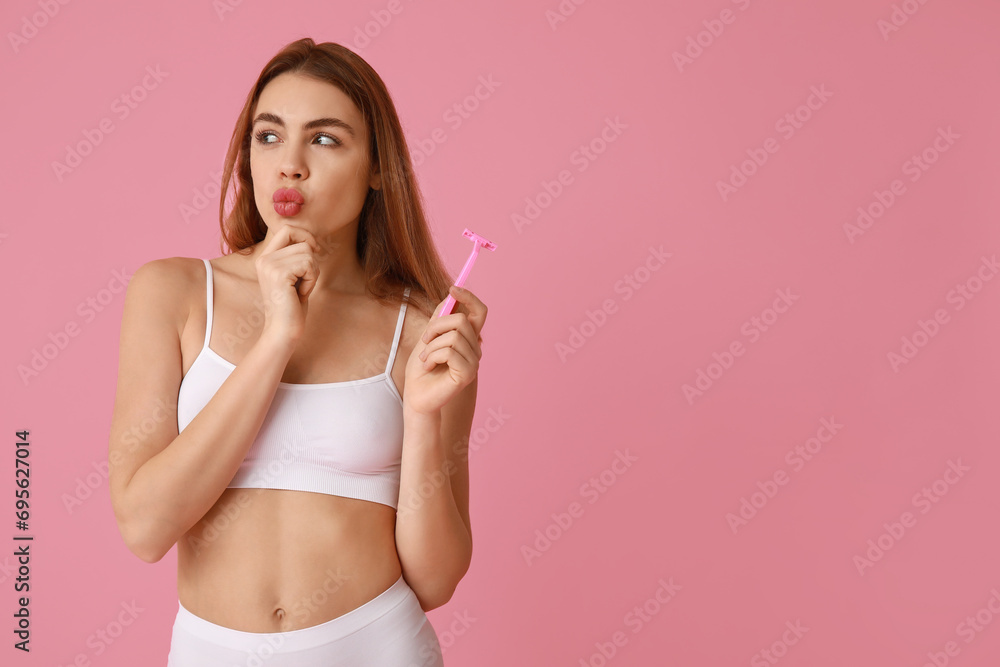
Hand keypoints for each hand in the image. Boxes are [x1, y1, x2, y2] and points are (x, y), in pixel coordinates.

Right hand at [252, 224, 321, 343]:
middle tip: (308, 275)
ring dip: (313, 272)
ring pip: (307, 252)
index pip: (287, 229)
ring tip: (302, 288)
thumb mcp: (294, 275)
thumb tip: (312, 239)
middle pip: (300, 239)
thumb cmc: (292, 305)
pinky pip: (309, 265)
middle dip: (311, 256)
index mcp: (265, 257)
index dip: (305, 237)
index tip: (315, 251)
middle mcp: (264, 259)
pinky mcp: (280, 274)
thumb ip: (296, 256)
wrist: (283, 330)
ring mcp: (270, 266)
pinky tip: (301, 293)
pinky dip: (312, 280)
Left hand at [403, 285, 486, 414]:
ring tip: (426, 359)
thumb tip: (450, 295)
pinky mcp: (467, 374)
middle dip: (437, 326)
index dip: (469, 297)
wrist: (416, 396)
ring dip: (431, 346)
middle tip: (425, 340)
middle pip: (462, 320)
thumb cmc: (422, 368)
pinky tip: (429, 367)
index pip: (479, 312)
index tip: (453, 288)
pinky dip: (432, 357)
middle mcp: (475, 349)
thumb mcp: (429, 337)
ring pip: (454, 336)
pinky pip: (449, 352)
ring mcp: (474, 362)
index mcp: (469, 339)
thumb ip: (440, 318)